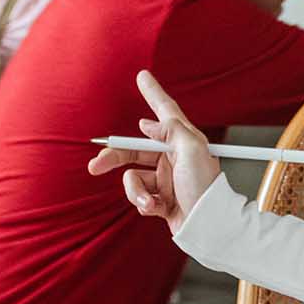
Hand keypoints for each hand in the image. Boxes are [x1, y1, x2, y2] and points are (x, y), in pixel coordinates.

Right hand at [85, 70, 220, 234]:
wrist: (208, 228)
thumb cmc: (205, 188)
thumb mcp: (193, 150)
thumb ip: (172, 130)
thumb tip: (149, 123)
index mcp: (184, 141)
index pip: (165, 111)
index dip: (153, 93)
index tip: (142, 76)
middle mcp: (173, 157)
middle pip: (135, 149)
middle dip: (114, 157)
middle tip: (95, 166)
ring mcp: (166, 179)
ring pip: (133, 177)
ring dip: (135, 191)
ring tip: (149, 202)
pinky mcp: (161, 199)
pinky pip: (139, 196)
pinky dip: (143, 204)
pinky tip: (158, 210)